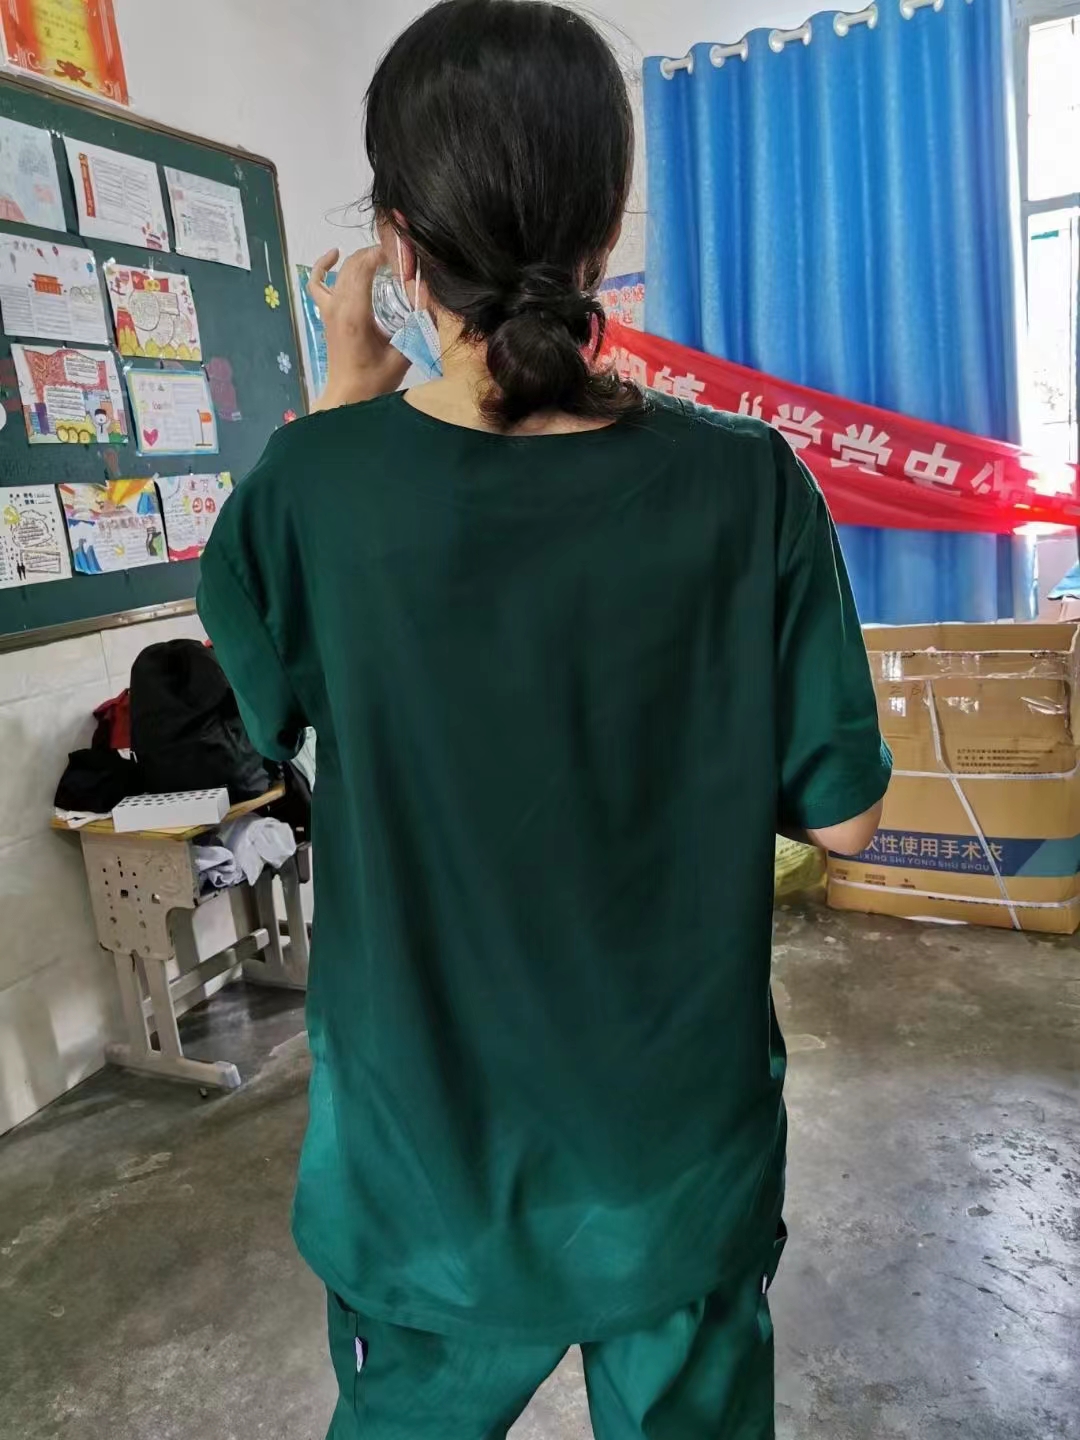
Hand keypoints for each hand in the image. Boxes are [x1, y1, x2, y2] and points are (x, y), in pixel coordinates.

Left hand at [308, 245, 409, 410]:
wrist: (348, 397)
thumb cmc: (374, 380)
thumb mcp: (403, 354)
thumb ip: (418, 329)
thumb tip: (433, 303)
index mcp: (355, 313)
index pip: (365, 268)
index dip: (383, 254)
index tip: (404, 256)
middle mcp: (338, 305)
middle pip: (354, 265)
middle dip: (376, 254)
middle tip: (400, 259)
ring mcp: (328, 308)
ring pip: (340, 271)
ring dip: (360, 259)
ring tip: (380, 259)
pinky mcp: (325, 313)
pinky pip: (317, 283)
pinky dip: (323, 266)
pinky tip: (335, 255)